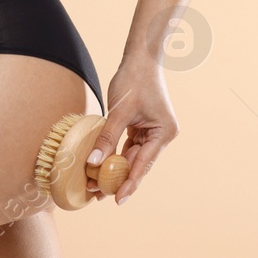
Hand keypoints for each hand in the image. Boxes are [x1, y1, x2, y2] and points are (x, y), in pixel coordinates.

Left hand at [85, 58, 177, 204]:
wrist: (141, 58)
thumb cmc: (134, 80)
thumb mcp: (118, 111)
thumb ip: (107, 137)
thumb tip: (93, 162)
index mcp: (164, 133)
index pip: (143, 164)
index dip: (128, 183)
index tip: (117, 200)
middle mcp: (161, 136)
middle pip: (138, 164)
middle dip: (119, 179)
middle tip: (99, 195)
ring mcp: (153, 132)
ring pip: (132, 157)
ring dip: (115, 169)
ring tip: (96, 185)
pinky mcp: (143, 127)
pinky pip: (128, 146)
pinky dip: (116, 155)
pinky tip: (102, 167)